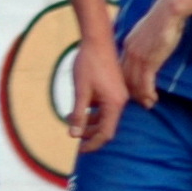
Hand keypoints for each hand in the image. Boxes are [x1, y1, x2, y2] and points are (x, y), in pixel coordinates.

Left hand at [69, 35, 127, 152]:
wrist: (97, 40)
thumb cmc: (88, 64)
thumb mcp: (80, 91)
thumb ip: (78, 114)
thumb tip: (74, 135)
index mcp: (114, 104)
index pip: (106, 133)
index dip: (93, 144)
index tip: (80, 150)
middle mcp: (120, 101)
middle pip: (106, 127)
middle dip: (89, 133)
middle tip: (73, 135)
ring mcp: (118, 94)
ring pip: (105, 116)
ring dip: (89, 121)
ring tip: (71, 119)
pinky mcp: (114, 88)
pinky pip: (105, 106)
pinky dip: (92, 110)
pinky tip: (78, 108)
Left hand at [121, 0, 186, 107]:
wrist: (168, 11)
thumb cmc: (164, 19)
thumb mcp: (149, 31)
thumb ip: (146, 42)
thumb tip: (150, 48)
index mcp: (128, 44)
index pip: (123, 67)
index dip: (127, 81)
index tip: (134, 90)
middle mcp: (129, 52)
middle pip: (125, 78)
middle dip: (132, 92)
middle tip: (141, 102)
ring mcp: (138, 57)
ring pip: (134, 83)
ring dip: (142, 96)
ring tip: (149, 104)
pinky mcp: (149, 60)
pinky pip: (145, 82)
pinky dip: (148, 93)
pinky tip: (154, 98)